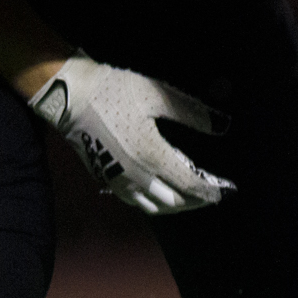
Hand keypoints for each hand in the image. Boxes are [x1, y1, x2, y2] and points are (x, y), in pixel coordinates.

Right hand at [30, 52, 234, 213]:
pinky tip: (161, 193)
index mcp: (152, 156)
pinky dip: (155, 203)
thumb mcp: (157, 95)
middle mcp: (136, 175)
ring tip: (191, 197)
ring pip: (154, 206)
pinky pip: (136, 201)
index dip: (212, 191)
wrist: (69, 95)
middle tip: (212, 193)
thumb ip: (193, 113)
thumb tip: (224, 126)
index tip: (228, 190)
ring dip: (176, 205)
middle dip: (197, 201)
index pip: (190, 185)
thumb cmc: (114, 91)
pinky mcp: (106, 178)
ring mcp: (118, 180)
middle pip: (174, 202)